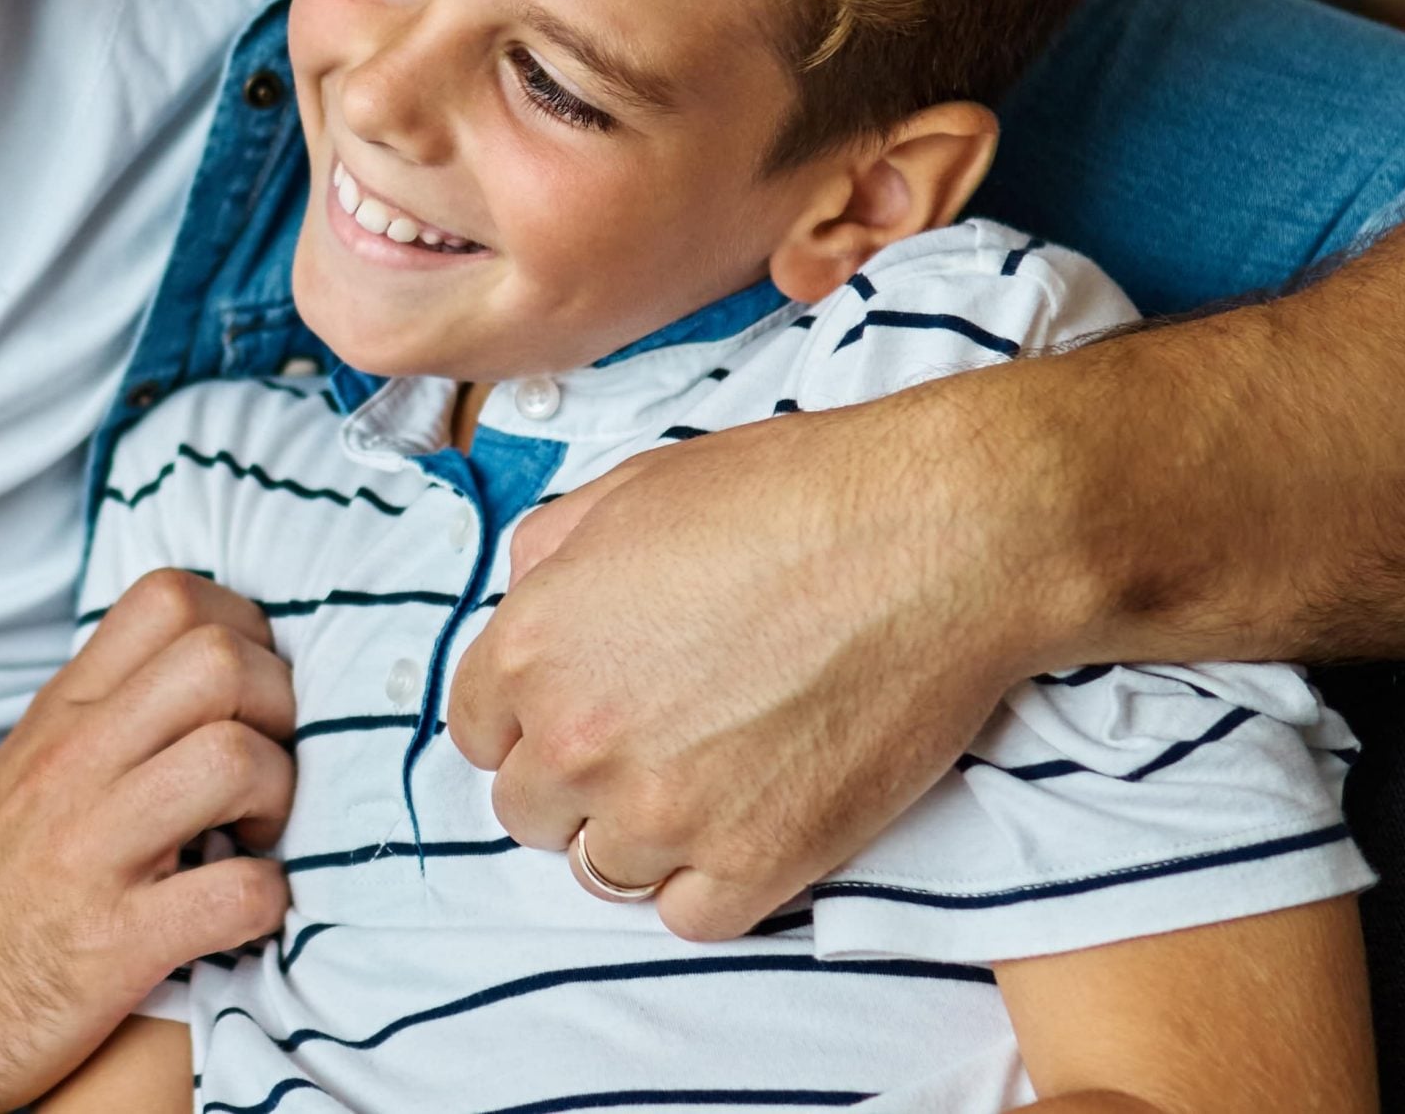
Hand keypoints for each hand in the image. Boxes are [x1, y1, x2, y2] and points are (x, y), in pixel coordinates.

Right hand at [0, 569, 294, 1113]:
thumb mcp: (35, 759)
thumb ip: (114, 705)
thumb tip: (220, 667)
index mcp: (64, 711)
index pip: (171, 596)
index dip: (243, 628)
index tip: (253, 691)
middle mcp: (76, 763)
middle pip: (218, 660)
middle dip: (281, 707)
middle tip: (270, 763)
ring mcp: (93, 851)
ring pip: (234, 759)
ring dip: (281, 797)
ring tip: (258, 835)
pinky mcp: (113, 946)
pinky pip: (236, 894)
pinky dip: (268, 901)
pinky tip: (245, 910)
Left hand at [447, 383, 1059, 940]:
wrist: (928, 540)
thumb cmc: (788, 497)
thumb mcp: (632, 489)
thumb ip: (552, 555)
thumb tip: (529, 599)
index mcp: (532, 644)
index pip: (477, 730)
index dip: (526, 717)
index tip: (575, 707)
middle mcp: (578, 739)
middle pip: (529, 811)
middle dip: (575, 778)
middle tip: (648, 737)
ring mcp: (663, 812)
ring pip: (603, 870)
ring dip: (640, 832)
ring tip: (705, 773)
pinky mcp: (754, 865)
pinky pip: (690, 916)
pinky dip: (710, 880)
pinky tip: (746, 818)